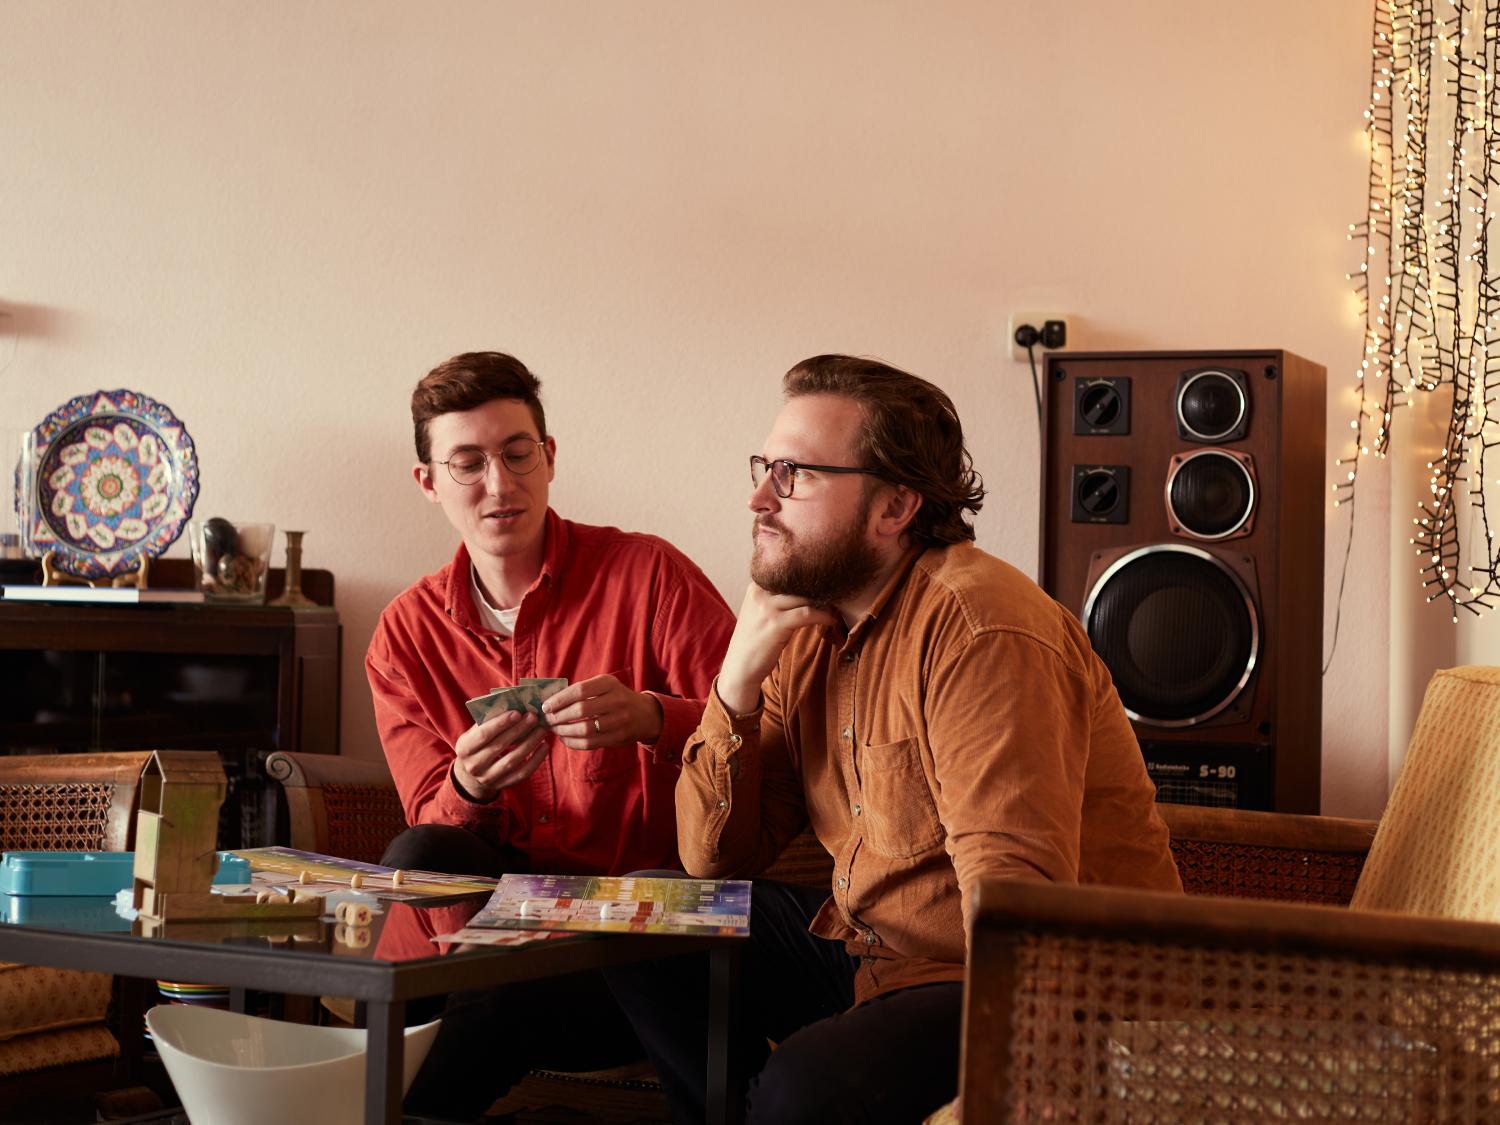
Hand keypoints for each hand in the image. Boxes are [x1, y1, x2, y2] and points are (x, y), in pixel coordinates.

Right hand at [452, 709, 549, 801]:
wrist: (471, 772)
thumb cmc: (478, 743)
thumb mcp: (475, 732)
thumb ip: (489, 720)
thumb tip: (513, 705)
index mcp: (464, 748)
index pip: (483, 735)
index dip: (501, 723)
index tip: (517, 712)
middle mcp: (473, 765)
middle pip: (499, 746)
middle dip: (519, 730)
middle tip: (533, 717)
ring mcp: (488, 778)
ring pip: (513, 761)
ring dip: (530, 744)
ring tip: (541, 730)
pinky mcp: (502, 785)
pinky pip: (522, 773)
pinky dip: (536, 760)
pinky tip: (544, 746)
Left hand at [543, 674, 663, 749]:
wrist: (645, 714)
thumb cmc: (616, 698)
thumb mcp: (604, 686)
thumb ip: (581, 691)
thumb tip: (550, 701)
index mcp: (609, 683)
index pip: (579, 690)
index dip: (559, 700)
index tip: (545, 707)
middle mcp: (617, 700)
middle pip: (581, 710)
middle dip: (559, 717)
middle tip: (547, 720)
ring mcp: (621, 720)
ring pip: (585, 729)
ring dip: (564, 731)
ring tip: (554, 730)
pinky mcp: (620, 737)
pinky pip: (591, 743)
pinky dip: (573, 743)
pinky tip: (565, 739)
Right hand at [716, 584, 838, 714]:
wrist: (740, 667)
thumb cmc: (755, 640)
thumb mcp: (760, 611)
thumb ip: (777, 597)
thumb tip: (808, 589)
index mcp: (756, 585)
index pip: (787, 570)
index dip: (809, 575)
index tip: (827, 581)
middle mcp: (760, 592)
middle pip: (798, 581)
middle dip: (819, 587)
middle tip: (838, 593)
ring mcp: (767, 607)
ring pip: (805, 595)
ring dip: (825, 601)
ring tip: (836, 608)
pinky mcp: (776, 623)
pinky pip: (808, 613)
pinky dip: (824, 616)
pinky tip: (832, 620)